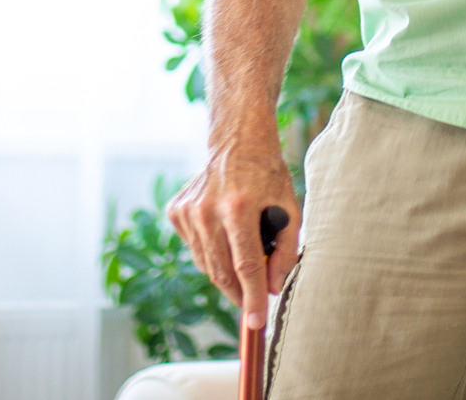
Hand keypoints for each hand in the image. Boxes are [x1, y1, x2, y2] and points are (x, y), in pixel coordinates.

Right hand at [166, 144, 299, 326]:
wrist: (236, 142)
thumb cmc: (267, 175)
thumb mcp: (289, 207)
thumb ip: (287, 250)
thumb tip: (274, 287)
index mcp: (238, 207)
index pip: (247, 266)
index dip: (254, 298)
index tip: (258, 322)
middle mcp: (207, 210)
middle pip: (223, 272)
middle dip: (240, 294)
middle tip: (254, 300)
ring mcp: (188, 211)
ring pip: (207, 265)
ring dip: (226, 273)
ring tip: (243, 258)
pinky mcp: (176, 212)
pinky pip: (195, 250)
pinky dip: (212, 253)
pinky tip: (224, 233)